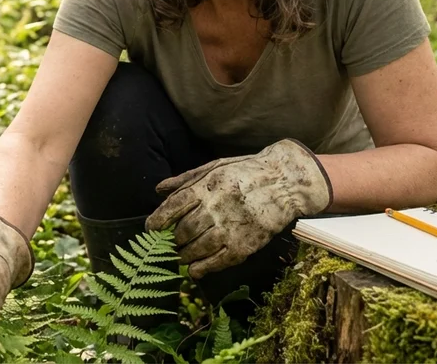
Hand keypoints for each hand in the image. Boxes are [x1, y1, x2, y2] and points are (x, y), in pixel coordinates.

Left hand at [145, 139, 331, 278]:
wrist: (286, 183)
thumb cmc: (246, 171)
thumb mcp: (215, 167)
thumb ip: (185, 179)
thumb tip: (158, 190)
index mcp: (208, 186)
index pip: (174, 206)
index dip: (158, 220)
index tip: (150, 228)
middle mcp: (217, 207)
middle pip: (184, 230)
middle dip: (172, 240)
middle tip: (167, 244)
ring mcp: (232, 228)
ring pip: (198, 248)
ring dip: (183, 255)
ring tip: (179, 256)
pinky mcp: (246, 245)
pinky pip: (218, 261)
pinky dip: (203, 268)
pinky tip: (194, 270)